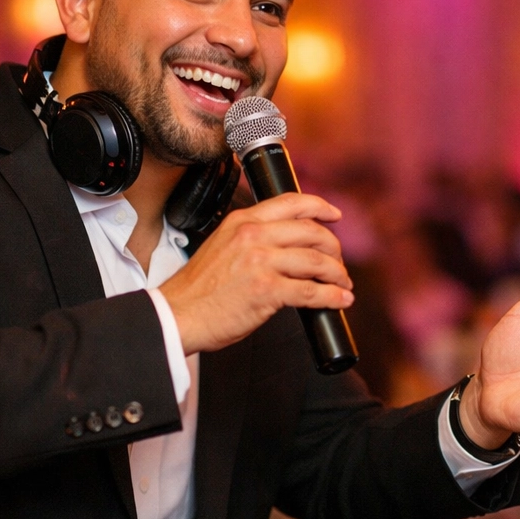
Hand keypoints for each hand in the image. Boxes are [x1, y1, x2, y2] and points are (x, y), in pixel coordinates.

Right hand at [160, 192, 353, 354]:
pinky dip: (332, 297)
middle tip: (339, 263)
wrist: (177, 315)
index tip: (335, 215)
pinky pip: (312, 291)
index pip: (291, 203)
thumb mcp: (223, 247)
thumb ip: (253, 240)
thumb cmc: (199, 290)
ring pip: (317, 261)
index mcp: (242, 222)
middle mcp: (253, 236)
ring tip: (342, 284)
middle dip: (334, 248)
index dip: (320, 207)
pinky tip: (340, 300)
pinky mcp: (267, 290)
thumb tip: (288, 247)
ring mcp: (261, 262)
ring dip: (337, 274)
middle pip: (312, 232)